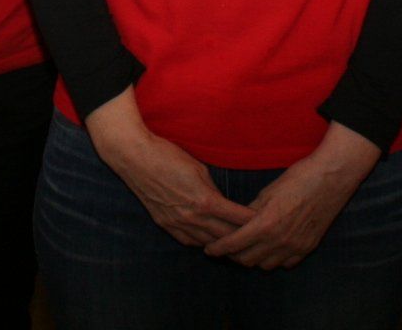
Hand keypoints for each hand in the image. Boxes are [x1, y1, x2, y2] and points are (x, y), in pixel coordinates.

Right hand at [86, 90, 253, 246]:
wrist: (135, 157)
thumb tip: (222, 201)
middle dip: (242, 238)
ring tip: (236, 246)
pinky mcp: (165, 224)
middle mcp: (193, 217)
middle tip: (255, 240)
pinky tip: (208, 240)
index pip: (238, 219)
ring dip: (222, 243)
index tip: (266, 222)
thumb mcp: (198, 168)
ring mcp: (178, 223)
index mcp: (206, 200)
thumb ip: (212, 189)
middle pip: (225, 236)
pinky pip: (188, 240)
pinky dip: (201, 241)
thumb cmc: (168, 155)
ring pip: (207, 242)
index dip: (253, 222)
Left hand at [204, 123, 378, 269]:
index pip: (234, 244)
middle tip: (226, 247)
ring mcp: (295, 246)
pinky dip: (274, 259)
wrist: (330, 178)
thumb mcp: (267, 191)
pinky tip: (270, 248)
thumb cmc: (297, 178)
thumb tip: (239, 221)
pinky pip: (285, 263)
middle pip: (247, 259)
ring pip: (265, 265)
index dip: (218, 249)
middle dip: (233, 255)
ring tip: (248, 248)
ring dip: (253, 258)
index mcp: (265, 224)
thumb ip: (251, 211)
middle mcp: (279, 240)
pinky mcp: (308, 247)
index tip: (209, 250)